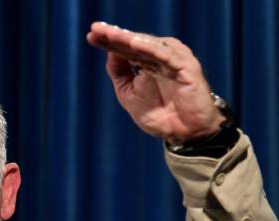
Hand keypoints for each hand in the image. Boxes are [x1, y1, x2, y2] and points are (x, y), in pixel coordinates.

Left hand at [86, 22, 224, 143]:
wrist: (183, 134)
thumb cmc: (158, 114)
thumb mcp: (129, 93)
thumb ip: (119, 72)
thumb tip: (109, 51)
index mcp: (145, 61)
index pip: (124, 48)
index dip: (108, 41)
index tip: (90, 35)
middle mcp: (159, 56)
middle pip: (134, 42)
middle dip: (115, 35)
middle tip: (97, 28)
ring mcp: (174, 59)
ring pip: (148, 45)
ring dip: (129, 38)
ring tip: (112, 34)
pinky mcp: (187, 66)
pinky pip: (167, 55)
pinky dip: (151, 48)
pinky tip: (134, 43)